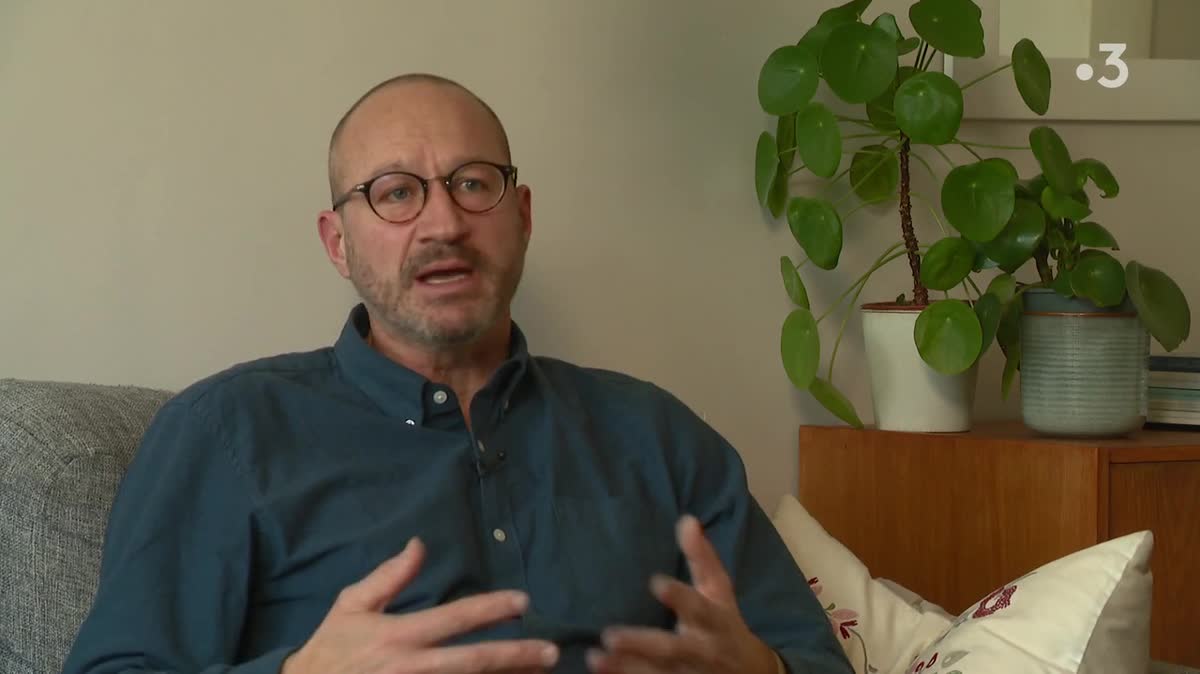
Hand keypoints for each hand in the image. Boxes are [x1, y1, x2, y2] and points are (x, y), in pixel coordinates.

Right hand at [282, 538, 558, 673]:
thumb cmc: (329, 651)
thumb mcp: (351, 606)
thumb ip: (389, 577)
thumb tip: (420, 545)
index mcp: (398, 635)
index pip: (456, 618)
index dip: (492, 609)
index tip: (523, 602)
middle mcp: (410, 667)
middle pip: (475, 661)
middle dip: (517, 655)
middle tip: (551, 651)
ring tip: (539, 672)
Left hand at [585, 516, 779, 673]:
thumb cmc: (725, 624)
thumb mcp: (720, 591)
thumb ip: (702, 558)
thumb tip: (687, 520)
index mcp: (714, 621)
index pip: (698, 608)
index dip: (679, 597)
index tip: (656, 582)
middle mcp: (702, 651)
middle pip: (671, 649)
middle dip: (641, 644)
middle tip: (609, 636)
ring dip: (626, 668)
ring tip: (594, 657)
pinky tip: (602, 673)